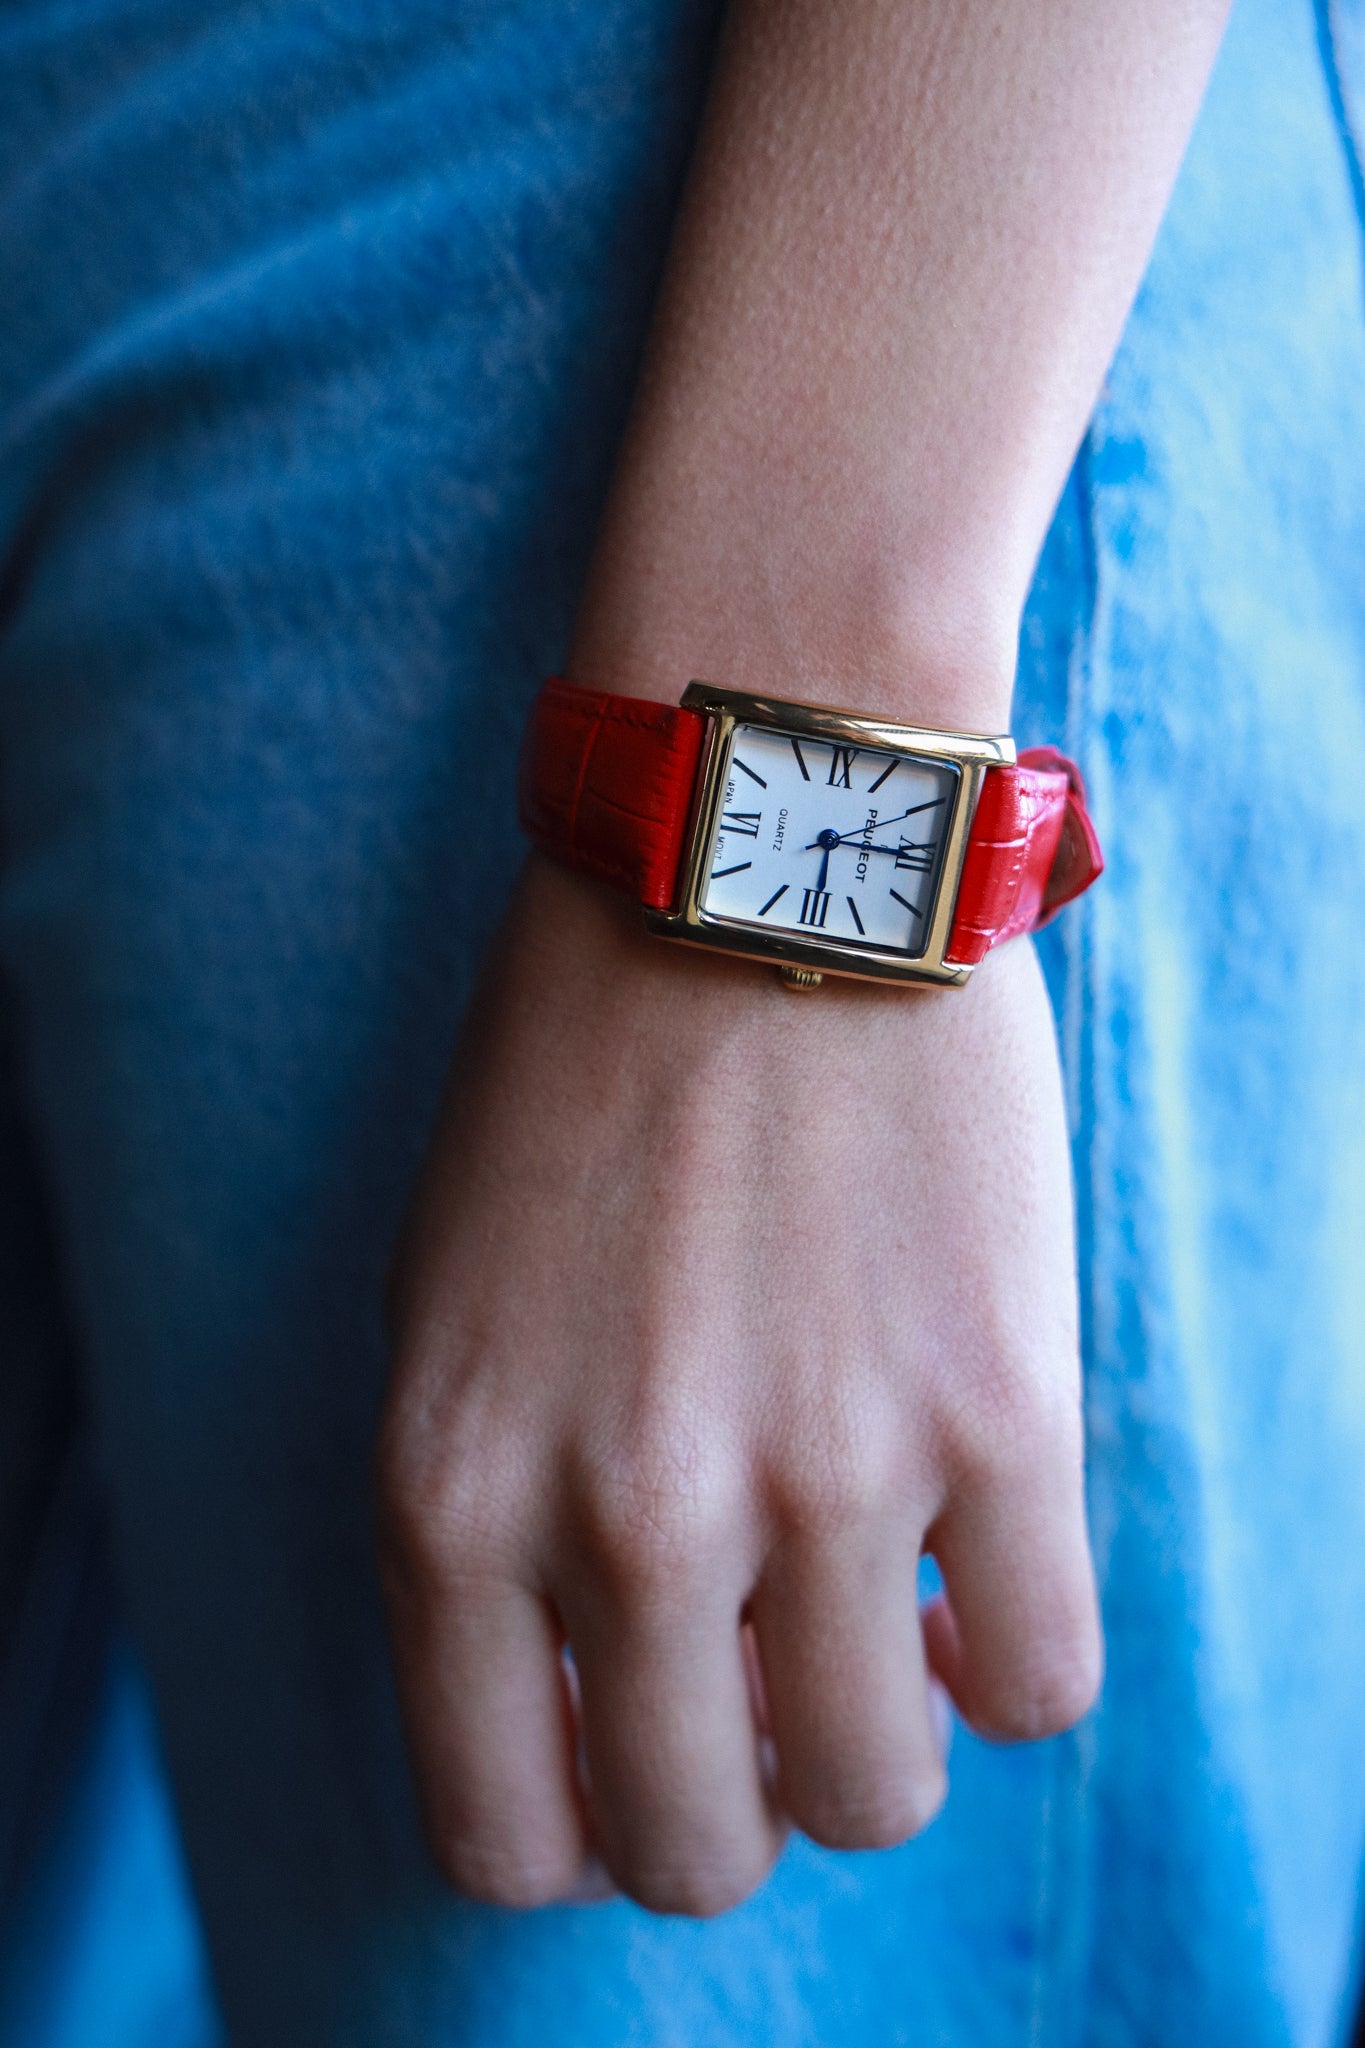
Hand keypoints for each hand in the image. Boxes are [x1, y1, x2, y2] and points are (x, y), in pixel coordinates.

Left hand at [377, 855, 1101, 1916]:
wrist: (749, 857)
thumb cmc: (580, 1069)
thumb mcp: (451, 1310)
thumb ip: (496, 1524)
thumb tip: (616, 1695)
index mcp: (451, 1491)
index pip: (506, 1834)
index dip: (581, 1825)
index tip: (633, 1744)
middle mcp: (623, 1512)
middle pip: (700, 1850)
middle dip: (735, 1800)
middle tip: (760, 1684)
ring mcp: (820, 1469)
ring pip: (882, 1795)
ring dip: (879, 1739)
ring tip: (872, 1612)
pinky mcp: (997, 1406)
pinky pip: (1040, 1679)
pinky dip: (1007, 1661)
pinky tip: (972, 1560)